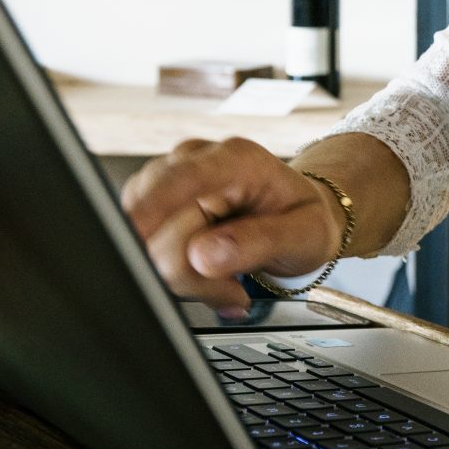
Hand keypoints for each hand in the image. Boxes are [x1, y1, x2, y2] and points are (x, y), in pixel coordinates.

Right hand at [120, 137, 344, 316]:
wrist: (296, 215)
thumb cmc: (302, 219)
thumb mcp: (304, 235)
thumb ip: (259, 242)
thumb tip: (203, 256)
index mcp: (237, 159)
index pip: (180, 179)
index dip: (153, 212)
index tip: (143, 251)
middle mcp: (195, 161)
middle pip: (155, 223)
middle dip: (190, 272)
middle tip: (232, 289)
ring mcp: (168, 181)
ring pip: (144, 241)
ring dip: (184, 277)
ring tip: (226, 281)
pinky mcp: (152, 204)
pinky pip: (144, 249)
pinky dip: (175, 274)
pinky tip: (207, 274)